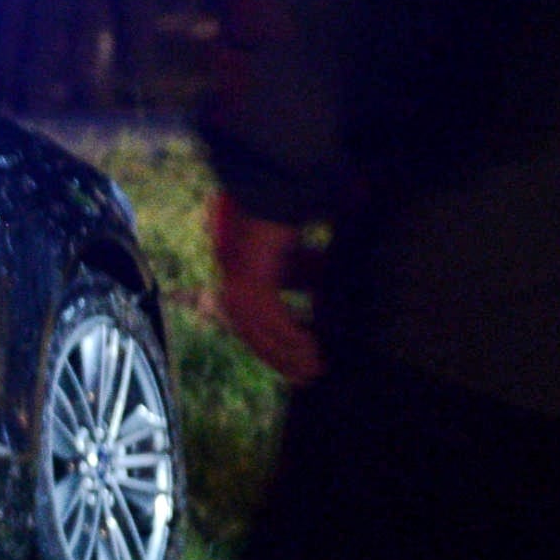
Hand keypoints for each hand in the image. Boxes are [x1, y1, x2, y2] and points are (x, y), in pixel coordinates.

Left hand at [205, 190, 324, 385]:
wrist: (279, 183)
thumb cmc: (292, 212)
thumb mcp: (302, 254)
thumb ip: (310, 276)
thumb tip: (325, 302)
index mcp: (241, 274)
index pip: (255, 322)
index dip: (277, 346)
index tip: (301, 362)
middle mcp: (234, 279)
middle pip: (255, 332)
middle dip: (281, 357)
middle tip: (308, 376)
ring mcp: (239, 279)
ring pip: (261, 330)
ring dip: (288, 352)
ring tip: (314, 369)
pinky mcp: (251, 277)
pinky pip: (270, 317)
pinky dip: (290, 336)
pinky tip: (311, 350)